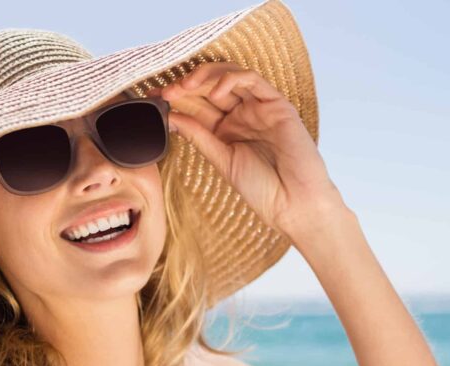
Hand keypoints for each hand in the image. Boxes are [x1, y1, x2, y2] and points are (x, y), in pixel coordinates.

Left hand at [146, 62, 348, 244]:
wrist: (295, 204)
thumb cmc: (264, 190)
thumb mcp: (223, 161)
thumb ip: (200, 136)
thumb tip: (171, 116)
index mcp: (228, 130)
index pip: (198, 105)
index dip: (177, 99)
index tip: (154, 99)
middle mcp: (243, 115)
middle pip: (210, 88)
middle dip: (186, 85)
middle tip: (166, 91)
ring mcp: (259, 108)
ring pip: (230, 77)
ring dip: (205, 77)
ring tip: (185, 86)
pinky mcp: (277, 104)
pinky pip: (252, 81)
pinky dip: (231, 79)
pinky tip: (215, 90)